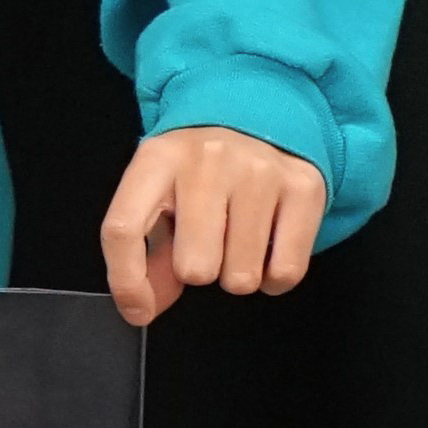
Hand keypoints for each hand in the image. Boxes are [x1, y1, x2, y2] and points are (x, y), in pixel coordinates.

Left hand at [98, 127, 323, 324]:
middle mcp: (207, 160)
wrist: (260, 117)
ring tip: (238, 239)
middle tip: (207, 244)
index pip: (124, 228)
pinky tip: (268, 249)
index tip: (138, 310)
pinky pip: (285, 272)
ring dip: (237, 274)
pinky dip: (274, 279)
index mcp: (157, 159)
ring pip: (241, 277)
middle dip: (199, 272)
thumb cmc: (200, 171)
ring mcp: (259, 170)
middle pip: (194, 268)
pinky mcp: (304, 187)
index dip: (127, 281)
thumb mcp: (162, 194)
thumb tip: (143, 308)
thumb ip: (147, 254)